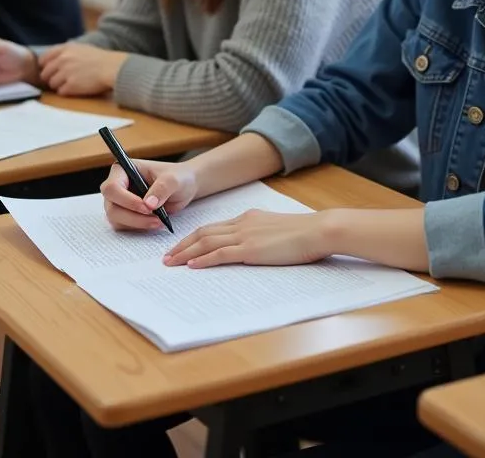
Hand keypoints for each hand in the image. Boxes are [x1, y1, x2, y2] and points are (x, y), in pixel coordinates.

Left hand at [38, 43, 126, 96]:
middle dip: (51, 78)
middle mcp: (62, 59)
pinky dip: (67, 92)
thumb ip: (66, 52)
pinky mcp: (70, 85)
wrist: (112, 68)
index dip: (45, 66)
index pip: (43, 59)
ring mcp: (65, 72)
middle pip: (45, 73)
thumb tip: (53, 60)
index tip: (50, 71)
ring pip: (52, 84)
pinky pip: (60, 92)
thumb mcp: (81, 48)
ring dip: (59, 86)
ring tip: (71, 84)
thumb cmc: (100, 59)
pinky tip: (76, 89)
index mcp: (65, 49)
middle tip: (61, 80)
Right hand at [101, 159, 197, 231]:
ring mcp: (119, 201)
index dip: (126, 200)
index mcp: (123, 170)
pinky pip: (124, 226)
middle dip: (133, 216)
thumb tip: (148, 204)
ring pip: (116, 219)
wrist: (185, 187)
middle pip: (111, 207)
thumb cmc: (177, 177)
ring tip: (158, 221)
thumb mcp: (173, 180)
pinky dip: (139, 227)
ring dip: (137, 223)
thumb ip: (161, 188)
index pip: (112, 187)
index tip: (147, 207)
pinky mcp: (125, 214)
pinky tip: (155, 222)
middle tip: (155, 218)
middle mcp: (117, 185)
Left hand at [164, 210, 331, 268]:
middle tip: (166, 256)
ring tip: (170, 263)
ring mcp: (245, 236)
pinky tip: (192, 266)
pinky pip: (221, 254)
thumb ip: (260, 234)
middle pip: (203, 232)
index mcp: (248, 218)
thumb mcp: (276, 229)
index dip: (194, 237)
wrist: (317, 230)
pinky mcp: (251, 249)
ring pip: (206, 242)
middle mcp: (242, 224)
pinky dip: (203, 259)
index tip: (181, 245)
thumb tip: (252, 245)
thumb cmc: (303, 233)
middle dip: (182, 245)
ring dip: (185, 253)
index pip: (213, 227)